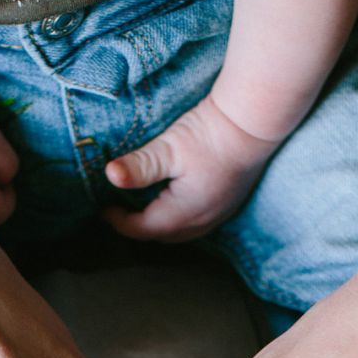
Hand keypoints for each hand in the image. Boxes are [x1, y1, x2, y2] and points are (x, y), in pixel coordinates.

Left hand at [104, 94, 278, 241]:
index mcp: (185, 212)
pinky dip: (177, 219)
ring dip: (158, 225)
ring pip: (180, 233)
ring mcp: (219, 215)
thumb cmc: (211, 132)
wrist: (255, 121)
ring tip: (140, 208)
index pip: (143, 229)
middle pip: (161, 236)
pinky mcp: (228, 204)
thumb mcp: (169, 148)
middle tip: (118, 210)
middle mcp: (203, 221)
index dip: (119, 222)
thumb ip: (140, 166)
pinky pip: (196, 224)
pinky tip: (170, 202)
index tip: (103, 208)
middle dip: (138, 227)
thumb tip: (110, 175)